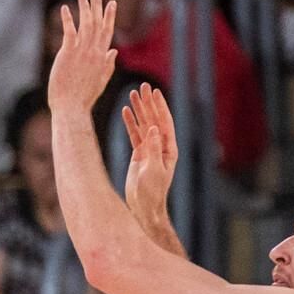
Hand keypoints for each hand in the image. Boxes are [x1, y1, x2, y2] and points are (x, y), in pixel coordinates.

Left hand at [47, 0, 118, 114]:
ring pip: (86, 24)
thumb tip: (114, 51)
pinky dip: (68, 19)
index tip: (112, 2)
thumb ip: (108, 65)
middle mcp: (94, 52)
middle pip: (97, 23)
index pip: (108, 31)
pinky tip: (65, 8)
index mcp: (102, 57)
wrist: (71, 108)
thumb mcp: (100, 81)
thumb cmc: (83, 98)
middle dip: (97, 5)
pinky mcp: (68, 54)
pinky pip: (69, 32)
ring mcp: (81, 52)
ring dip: (84, 7)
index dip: (110, 16)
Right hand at [121, 83, 177, 241]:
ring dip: (139, 110)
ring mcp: (150, 150)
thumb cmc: (152, 192)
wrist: (144, 207)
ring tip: (133, 93)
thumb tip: (154, 128)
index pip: (164, 123)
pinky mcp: (139, 155)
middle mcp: (161, 147)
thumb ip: (153, 149)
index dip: (159, 107)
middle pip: (154, 120)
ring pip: (144, 125)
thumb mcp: (152, 170)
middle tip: (143, 87)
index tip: (154, 92)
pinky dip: (130, 122)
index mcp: (168, 149)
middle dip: (149, 103)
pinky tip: (126, 111)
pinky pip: (134, 134)